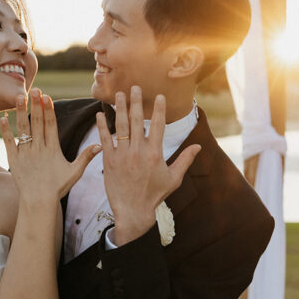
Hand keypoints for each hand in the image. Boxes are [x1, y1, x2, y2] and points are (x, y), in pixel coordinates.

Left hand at [0, 89, 100, 202]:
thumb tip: (101, 145)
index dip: (48, 110)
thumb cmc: (58, 187)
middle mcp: (38, 149)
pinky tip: (3, 118)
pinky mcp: (14, 160)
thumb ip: (86, 157)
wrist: (38, 201)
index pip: (50, 126)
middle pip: (36, 123)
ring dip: (20, 113)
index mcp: (53, 149)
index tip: (47, 97)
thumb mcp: (75, 172)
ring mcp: (25, 154)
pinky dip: (6, 131)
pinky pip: (9, 143)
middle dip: (36, 105)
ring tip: (19, 97)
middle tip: (34, 90)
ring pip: (22, 130)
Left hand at [96, 88, 200, 245]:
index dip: (158, 109)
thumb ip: (185, 160)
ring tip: (118, 94)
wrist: (133, 211)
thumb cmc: (154, 195)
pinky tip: (99, 114)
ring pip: (120, 126)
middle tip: (134, 87)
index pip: (157, 125)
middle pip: (136, 120)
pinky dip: (102, 126)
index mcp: (155, 153)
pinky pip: (105, 140)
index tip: (159, 96)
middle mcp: (138, 151)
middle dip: (135, 102)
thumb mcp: (173, 178)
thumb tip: (198, 146)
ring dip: (119, 108)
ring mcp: (122, 155)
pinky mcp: (109, 161)